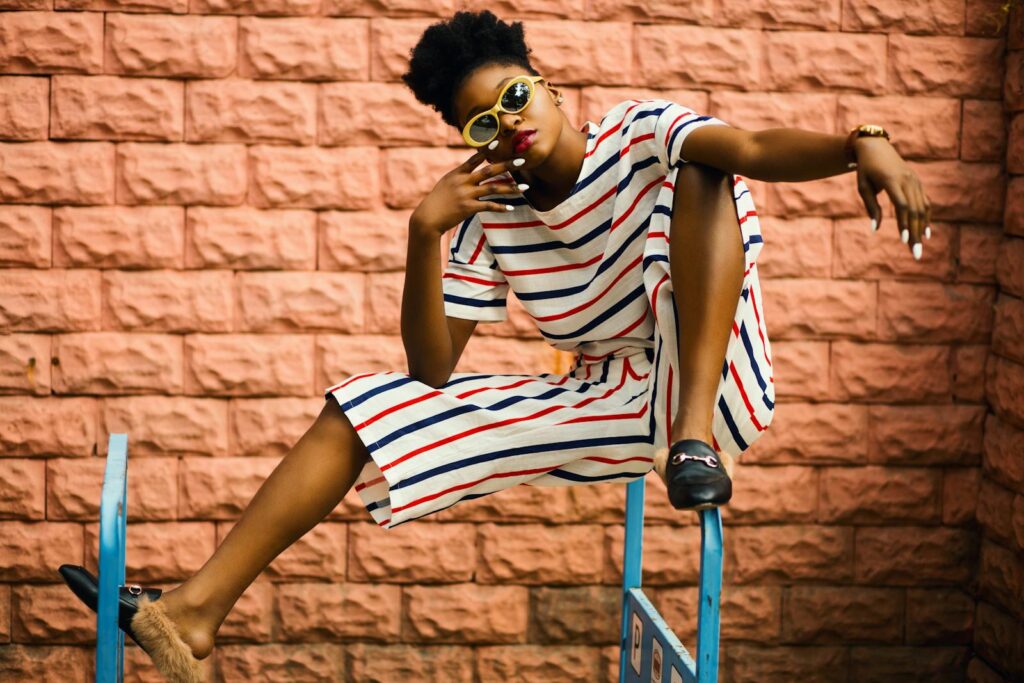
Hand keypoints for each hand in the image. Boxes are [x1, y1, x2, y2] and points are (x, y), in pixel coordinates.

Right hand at [410, 150, 527, 237]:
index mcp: (457, 173)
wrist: (428, 218)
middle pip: (489, 170)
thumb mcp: (446, 184)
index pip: (474, 158)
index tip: (498, 142)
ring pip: (493, 188)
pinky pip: (489, 206)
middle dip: (507, 165)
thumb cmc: (437, 201)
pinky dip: (501, 207)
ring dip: (511, 187)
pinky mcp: (469, 208)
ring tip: (525, 187)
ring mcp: (467, 194)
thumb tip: (470, 171)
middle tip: (522, 160)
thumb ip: (459, 177)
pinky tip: (511, 208)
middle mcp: (464, 182)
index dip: (486, 150)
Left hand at [853, 137, 932, 259]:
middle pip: (914, 210)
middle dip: (915, 233)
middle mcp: (907, 180)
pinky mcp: (917, 182)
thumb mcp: (862, 186)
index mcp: (892, 180)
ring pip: (922, 208)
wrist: (876, 147)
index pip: (902, 205)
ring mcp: (914, 181)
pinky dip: (926, 217)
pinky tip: (925, 233)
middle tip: (915, 253)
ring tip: (919, 247)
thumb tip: (876, 228)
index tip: (903, 241)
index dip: (904, 223)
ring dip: (921, 229)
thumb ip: (871, 206)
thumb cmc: (865, 169)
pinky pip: (924, 202)